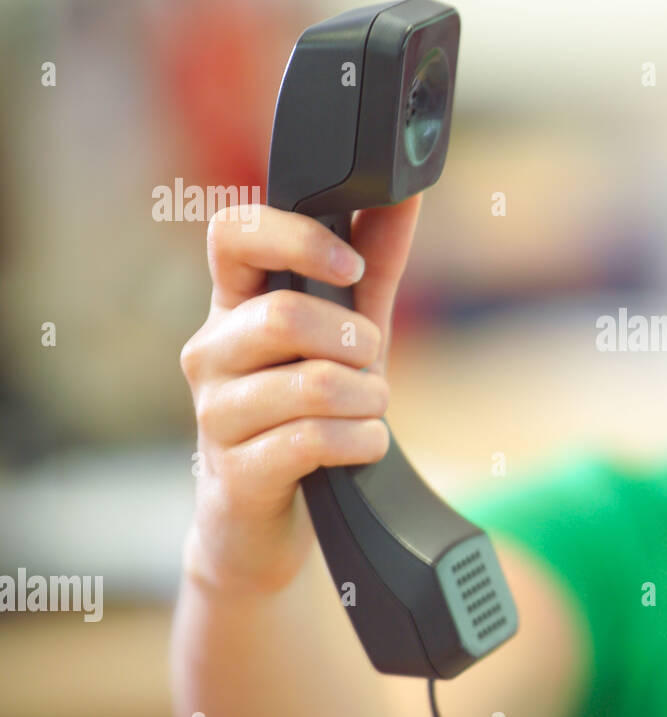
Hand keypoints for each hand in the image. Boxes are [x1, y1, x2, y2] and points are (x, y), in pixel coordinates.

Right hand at [179, 196, 421, 593]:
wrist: (267, 521)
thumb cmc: (307, 414)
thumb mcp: (347, 333)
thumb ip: (374, 265)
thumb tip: (405, 194)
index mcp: (233, 306)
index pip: (231, 234)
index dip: (296, 238)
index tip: (349, 266)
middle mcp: (211, 353)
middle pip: (285, 315)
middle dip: (356, 341)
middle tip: (372, 364)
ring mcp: (215, 414)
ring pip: (311, 384)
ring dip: (368, 400)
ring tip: (369, 412)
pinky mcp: (236, 472)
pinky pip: (314, 440)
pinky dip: (361, 442)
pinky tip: (362, 448)